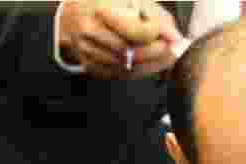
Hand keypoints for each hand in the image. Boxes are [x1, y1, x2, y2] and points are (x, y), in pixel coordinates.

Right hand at [58, 0, 182, 78]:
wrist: (71, 12)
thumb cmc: (105, 2)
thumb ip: (155, 14)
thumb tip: (174, 36)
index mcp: (100, 8)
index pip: (137, 32)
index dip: (157, 34)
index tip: (168, 33)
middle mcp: (90, 31)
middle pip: (133, 53)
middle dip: (157, 53)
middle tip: (171, 48)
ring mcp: (87, 51)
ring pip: (127, 67)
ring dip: (151, 64)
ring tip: (165, 55)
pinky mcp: (89, 65)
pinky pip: (119, 74)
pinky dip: (139, 71)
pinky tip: (150, 63)